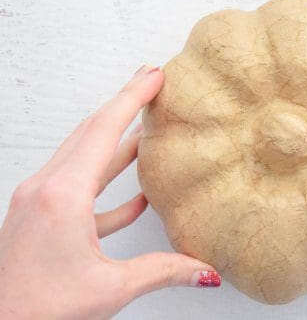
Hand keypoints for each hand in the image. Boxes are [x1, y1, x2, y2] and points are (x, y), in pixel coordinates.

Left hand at [0, 65, 219, 319]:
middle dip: (123, 103)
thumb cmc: (37, 311)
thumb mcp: (109, 289)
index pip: (103, 131)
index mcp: (61, 197)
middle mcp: (45, 189)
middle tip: (149, 81)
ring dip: (116, 140)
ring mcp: (38, 201)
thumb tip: (205, 270)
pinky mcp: (39, 216)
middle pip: (90, 131)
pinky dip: (107, 184)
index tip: (153, 75)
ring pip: (83, 155)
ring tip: (146, 128)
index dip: (132, 98)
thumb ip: (164, 271)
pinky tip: (134, 195)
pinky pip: (79, 188)